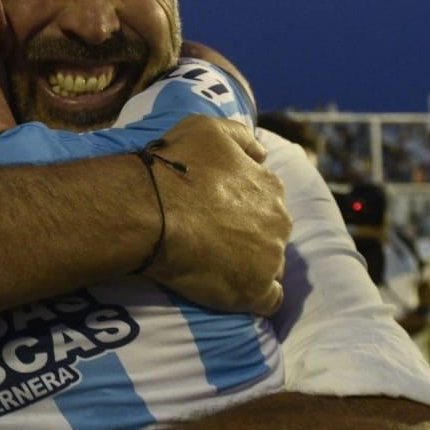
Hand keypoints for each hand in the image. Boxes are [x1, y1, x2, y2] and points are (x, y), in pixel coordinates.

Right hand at [145, 115, 288, 315]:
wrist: (151, 211)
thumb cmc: (175, 167)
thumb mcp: (208, 128)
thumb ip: (241, 137)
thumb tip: (262, 153)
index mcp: (270, 187)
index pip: (268, 203)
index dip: (245, 210)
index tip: (220, 215)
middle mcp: (279, 221)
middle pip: (272, 235)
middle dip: (251, 239)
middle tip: (215, 242)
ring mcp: (270, 258)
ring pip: (271, 267)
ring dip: (252, 267)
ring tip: (219, 269)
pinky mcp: (254, 290)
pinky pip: (268, 301)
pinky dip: (254, 298)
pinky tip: (234, 294)